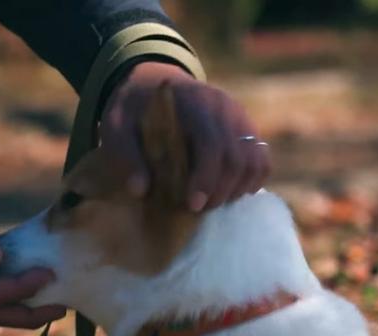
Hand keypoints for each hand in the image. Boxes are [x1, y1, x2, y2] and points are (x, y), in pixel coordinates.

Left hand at [101, 62, 270, 210]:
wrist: (151, 83)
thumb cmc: (132, 108)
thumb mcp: (116, 125)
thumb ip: (126, 154)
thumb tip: (140, 191)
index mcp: (192, 102)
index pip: (211, 143)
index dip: (206, 178)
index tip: (192, 204)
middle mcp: (223, 107)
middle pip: (236, 157)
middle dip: (219, 191)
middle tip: (196, 210)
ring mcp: (238, 116)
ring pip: (254, 160)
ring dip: (236, 189)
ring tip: (210, 203)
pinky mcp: (245, 128)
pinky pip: (261, 159)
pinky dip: (250, 181)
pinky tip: (228, 194)